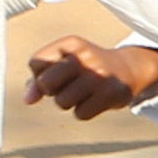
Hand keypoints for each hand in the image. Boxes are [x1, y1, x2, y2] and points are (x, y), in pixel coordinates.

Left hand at [27, 37, 157, 121]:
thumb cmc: (87, 67)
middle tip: (65, 87)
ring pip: (62, 102)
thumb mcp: (64, 63)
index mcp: (71, 43)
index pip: (36, 63)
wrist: (129, 69)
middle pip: (45, 83)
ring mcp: (99, 76)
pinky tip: (94, 100)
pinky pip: (80, 114)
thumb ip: (40, 78)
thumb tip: (28, 100)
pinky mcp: (110, 94)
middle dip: (50, 91)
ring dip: (68, 103)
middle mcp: (85, 57)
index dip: (40, 74)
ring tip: (82, 93)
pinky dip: (84, 111)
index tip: (55, 73)